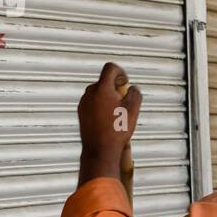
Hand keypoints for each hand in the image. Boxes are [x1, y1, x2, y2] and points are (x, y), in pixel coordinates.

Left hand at [77, 62, 140, 176]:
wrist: (100, 149)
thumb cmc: (116, 131)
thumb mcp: (133, 111)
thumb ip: (135, 94)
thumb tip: (133, 88)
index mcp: (103, 88)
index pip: (111, 68)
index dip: (121, 72)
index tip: (125, 82)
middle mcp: (90, 92)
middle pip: (105, 81)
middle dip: (116, 89)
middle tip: (124, 103)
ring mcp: (84, 101)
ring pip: (99, 93)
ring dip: (109, 99)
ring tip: (117, 116)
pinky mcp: (81, 111)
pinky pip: (93, 103)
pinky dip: (101, 107)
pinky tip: (109, 121)